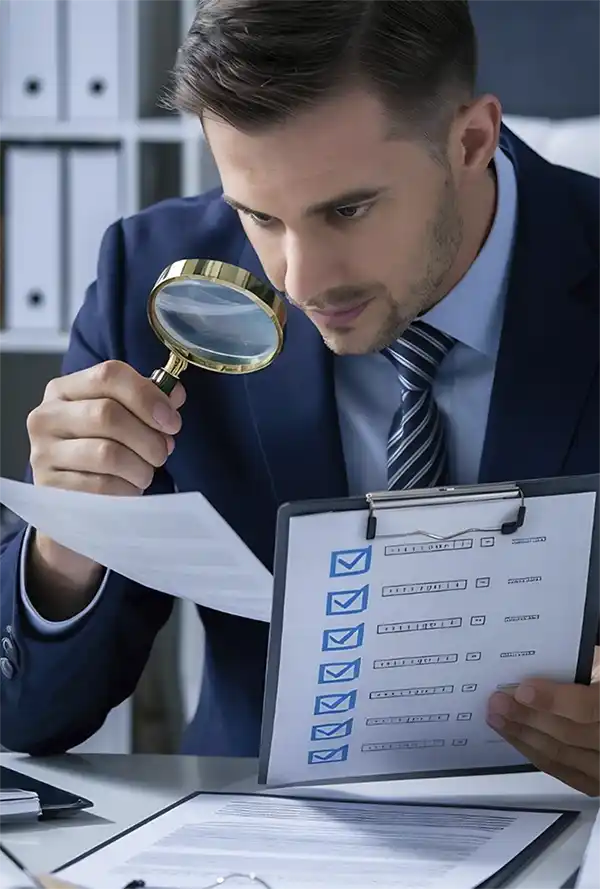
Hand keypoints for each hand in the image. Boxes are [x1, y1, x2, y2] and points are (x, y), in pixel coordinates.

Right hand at [25, 360, 184, 597]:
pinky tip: (129, 487)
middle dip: (148, 437)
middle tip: (163, 451)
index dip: (148, 395)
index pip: (109, 375)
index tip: (171, 420)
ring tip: (146, 471)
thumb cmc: (101, 449)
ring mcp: (43, 452)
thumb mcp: (121, 418)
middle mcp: (47, 416)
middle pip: (107, 414)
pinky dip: (127, 488)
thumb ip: (148, 401)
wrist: (73, 498)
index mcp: (65, 389)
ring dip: (140, 466)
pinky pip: (101, 486)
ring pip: (107, 453)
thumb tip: (174, 394)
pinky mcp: (50, 487)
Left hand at [487, 647, 599, 794]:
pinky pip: (561, 772)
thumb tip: (542, 661)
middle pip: (567, 735)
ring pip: (560, 756)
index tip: (523, 690)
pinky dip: (534, 753)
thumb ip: (582, 666)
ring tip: (496, 718)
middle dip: (527, 717)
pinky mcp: (594, 781)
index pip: (587, 708)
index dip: (553, 701)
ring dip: (522, 737)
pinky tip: (514, 736)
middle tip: (497, 702)